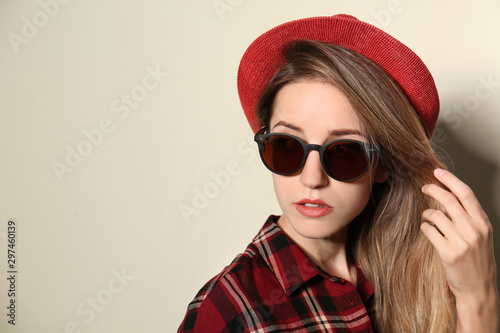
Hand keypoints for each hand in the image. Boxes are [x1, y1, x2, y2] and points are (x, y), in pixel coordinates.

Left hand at [420, 168, 497, 330]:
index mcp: (482, 222)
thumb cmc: (477, 259)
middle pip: (449, 200)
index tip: (438, 172)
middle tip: (424, 186)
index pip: (466, 193)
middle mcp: (474, 230)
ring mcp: (461, 242)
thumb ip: (468, 217)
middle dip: (433, 189)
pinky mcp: (448, 253)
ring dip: (427, 213)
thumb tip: (449, 195)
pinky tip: (427, 230)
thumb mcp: (480, 234)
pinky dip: (425, 227)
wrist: (478, 287)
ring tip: (427, 216)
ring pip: (435, 215)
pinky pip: (429, 231)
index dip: (450, 180)